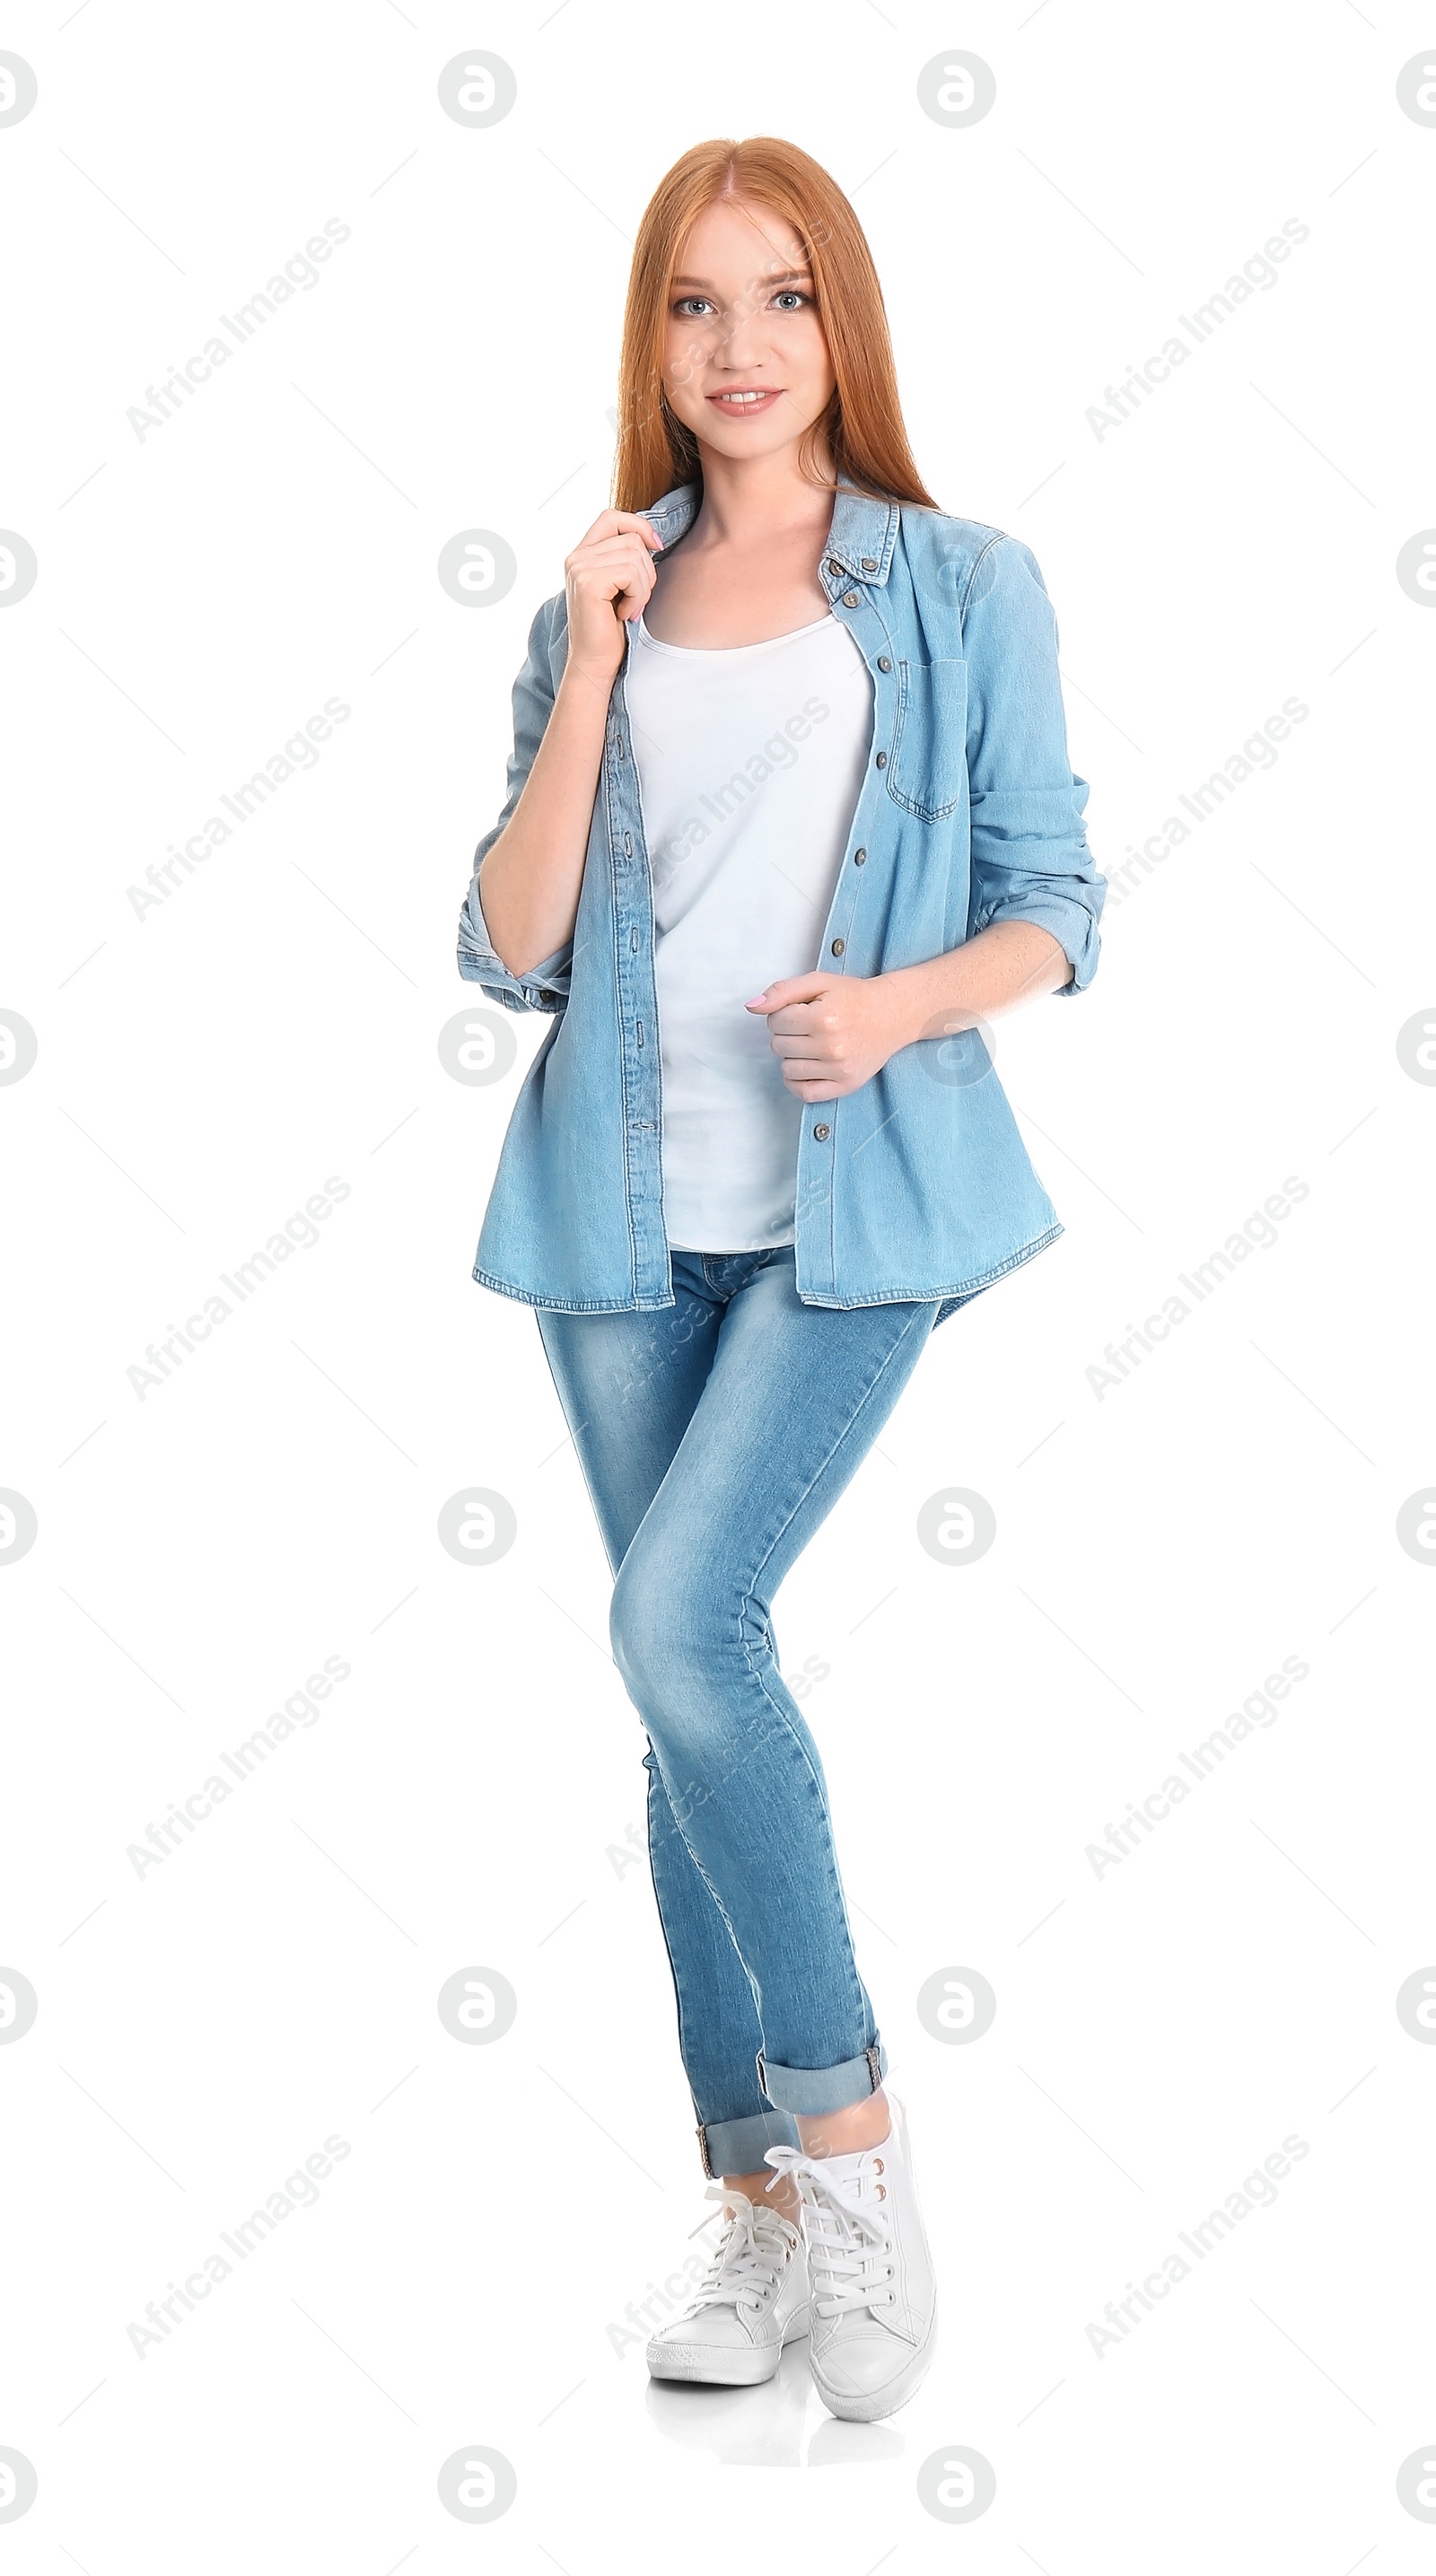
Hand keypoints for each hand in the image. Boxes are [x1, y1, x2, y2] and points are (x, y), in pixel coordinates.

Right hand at [562, 509, 661, 684]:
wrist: (595, 662)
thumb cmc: (611, 628)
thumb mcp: (620, 586)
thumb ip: (626, 558)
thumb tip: (654, 538)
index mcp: (582, 554)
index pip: (611, 517)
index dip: (638, 526)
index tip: (657, 547)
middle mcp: (576, 557)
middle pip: (630, 538)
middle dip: (646, 569)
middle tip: (637, 599)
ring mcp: (579, 568)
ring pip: (634, 555)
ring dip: (643, 586)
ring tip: (630, 608)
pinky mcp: (588, 582)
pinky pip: (630, 573)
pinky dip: (638, 596)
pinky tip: (626, 614)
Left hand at [744, 970, 921, 1101]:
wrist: (893, 1014)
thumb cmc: (854, 996)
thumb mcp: (818, 982)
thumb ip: (782, 991)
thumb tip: (751, 1006)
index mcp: (823, 1017)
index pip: (775, 1022)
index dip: (782, 1014)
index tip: (800, 1011)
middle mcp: (832, 1046)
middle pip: (779, 1046)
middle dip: (787, 1034)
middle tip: (808, 1026)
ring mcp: (840, 1069)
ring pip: (787, 1070)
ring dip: (792, 1056)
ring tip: (811, 1044)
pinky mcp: (846, 1085)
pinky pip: (805, 1094)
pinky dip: (797, 1082)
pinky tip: (806, 1066)